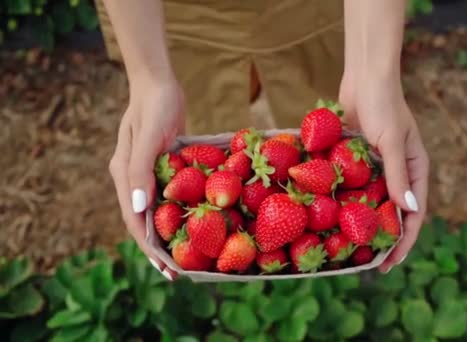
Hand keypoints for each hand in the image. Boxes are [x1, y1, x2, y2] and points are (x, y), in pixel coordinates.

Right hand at [108, 71, 184, 280]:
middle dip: (158, 248)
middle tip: (177, 274)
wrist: (158, 83)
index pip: (135, 220)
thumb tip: (137, 208)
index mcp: (123, 174)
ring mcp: (146, 173)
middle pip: (143, 221)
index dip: (149, 247)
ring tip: (185, 256)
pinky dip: (177, 212)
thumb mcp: (150, 137)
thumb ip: (141, 171)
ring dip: (168, 234)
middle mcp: (131, 178)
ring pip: (155, 211)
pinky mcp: (161, 166)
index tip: (166, 269)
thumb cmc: (155, 106)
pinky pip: (168, 196)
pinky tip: (193, 223)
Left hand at [339, 72, 429, 272]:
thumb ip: (399, 176)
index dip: (404, 240)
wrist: (364, 77)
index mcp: (415, 170)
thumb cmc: (384, 105)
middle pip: (392, 213)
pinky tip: (332, 217)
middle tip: (369, 263)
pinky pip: (352, 186)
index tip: (390, 262)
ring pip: (371, 203)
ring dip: (362, 224)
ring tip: (350, 247)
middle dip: (383, 238)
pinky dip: (345, 202)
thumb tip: (410, 211)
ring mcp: (376, 168)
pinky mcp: (355, 160)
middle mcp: (397, 173)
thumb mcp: (392, 142)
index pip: (414, 213)